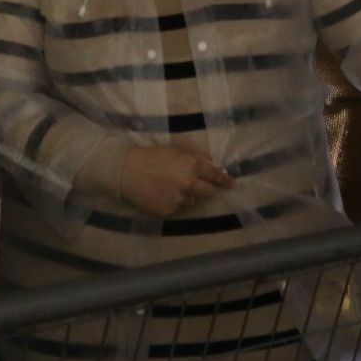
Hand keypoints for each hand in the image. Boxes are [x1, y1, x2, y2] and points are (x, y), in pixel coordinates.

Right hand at [118, 145, 233, 217]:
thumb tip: (211, 163)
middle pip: (208, 192)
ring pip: (192, 200)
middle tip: (200, 186)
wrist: (128, 171)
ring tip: (171, 187)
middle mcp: (190, 184)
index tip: (232, 184)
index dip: (224, 180)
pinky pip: (178, 207)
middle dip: (207, 189)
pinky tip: (163, 194)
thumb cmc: (152, 156)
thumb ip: (196, 157)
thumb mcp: (176, 150)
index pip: (215, 175)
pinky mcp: (170, 210)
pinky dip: (174, 202)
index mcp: (193, 166)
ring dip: (187, 195)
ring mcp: (180, 199)